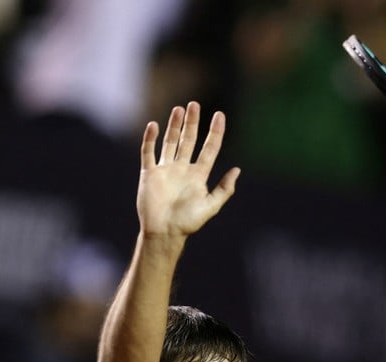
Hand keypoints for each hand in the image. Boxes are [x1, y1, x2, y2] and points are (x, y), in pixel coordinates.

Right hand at [136, 102, 239, 241]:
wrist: (164, 233)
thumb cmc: (188, 222)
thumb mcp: (211, 206)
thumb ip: (224, 188)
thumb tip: (237, 169)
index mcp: (198, 175)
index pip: (209, 148)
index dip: (215, 132)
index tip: (219, 115)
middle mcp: (182, 169)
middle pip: (189, 140)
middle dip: (192, 123)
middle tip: (195, 104)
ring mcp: (165, 170)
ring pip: (170, 142)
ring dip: (174, 126)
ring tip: (179, 109)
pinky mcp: (149, 174)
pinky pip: (148, 152)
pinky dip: (150, 139)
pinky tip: (154, 125)